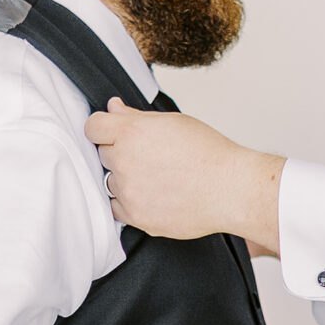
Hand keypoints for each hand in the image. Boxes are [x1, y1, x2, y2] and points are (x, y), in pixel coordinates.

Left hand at [86, 98, 284, 249]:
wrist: (231, 189)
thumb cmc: (209, 154)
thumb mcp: (172, 123)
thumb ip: (135, 116)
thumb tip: (113, 108)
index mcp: (130, 132)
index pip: (93, 126)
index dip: (104, 127)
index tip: (114, 132)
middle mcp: (124, 162)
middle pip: (102, 154)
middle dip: (118, 152)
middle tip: (148, 156)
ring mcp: (129, 192)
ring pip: (109, 182)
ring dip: (124, 178)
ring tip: (155, 177)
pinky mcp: (137, 217)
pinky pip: (116, 208)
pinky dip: (128, 202)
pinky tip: (151, 195)